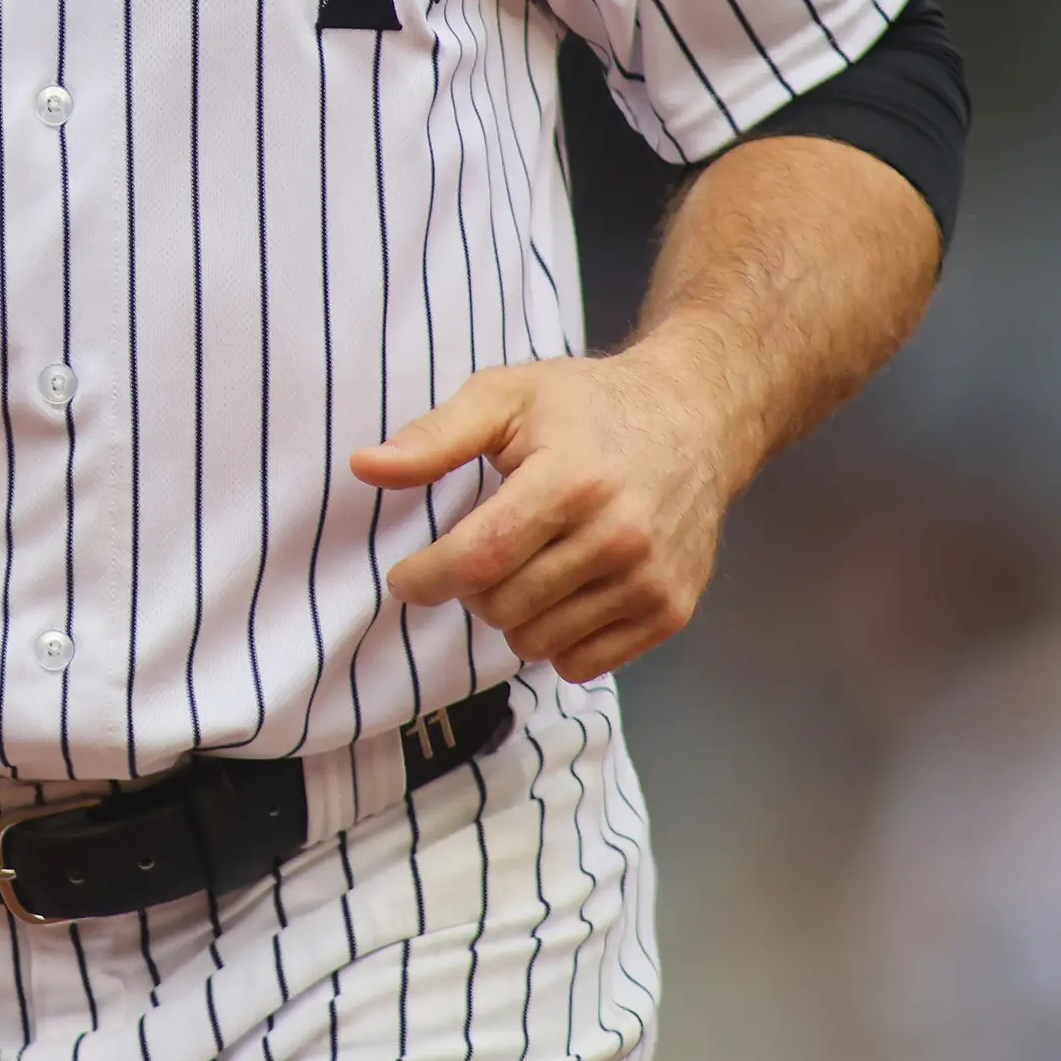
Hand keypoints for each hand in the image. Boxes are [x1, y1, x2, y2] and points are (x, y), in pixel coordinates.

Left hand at [349, 352, 748, 683]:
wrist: (695, 420)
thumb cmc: (588, 406)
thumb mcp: (506, 396)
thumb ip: (434, 437)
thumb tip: (365, 467)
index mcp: (570, 480)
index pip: (479, 558)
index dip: (427, 577)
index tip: (406, 577)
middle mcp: (617, 536)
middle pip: (501, 606)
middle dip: (471, 589)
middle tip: (482, 553)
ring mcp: (649, 580)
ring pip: (537, 643)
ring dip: (512, 616)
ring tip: (526, 567)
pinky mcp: (670, 611)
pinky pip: (583, 664)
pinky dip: (557, 640)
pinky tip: (562, 593)